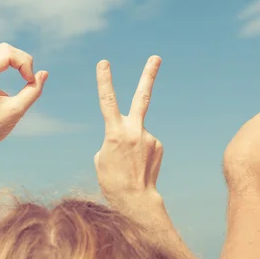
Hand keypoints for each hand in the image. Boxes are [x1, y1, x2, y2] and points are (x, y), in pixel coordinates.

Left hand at [0, 43, 47, 150]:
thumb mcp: (17, 110)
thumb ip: (33, 90)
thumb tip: (44, 73)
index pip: (6, 54)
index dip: (24, 64)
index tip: (31, 82)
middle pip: (4, 49)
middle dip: (22, 60)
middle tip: (29, 79)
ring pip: (1, 51)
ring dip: (17, 61)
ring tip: (25, 78)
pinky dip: (11, 65)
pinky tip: (18, 76)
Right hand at [94, 56, 163, 207]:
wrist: (136, 201)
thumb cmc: (112, 180)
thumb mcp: (101, 157)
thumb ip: (111, 138)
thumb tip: (124, 134)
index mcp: (114, 132)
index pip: (107, 100)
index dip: (104, 80)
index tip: (104, 62)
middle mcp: (134, 130)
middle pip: (143, 97)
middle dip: (149, 75)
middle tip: (156, 57)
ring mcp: (149, 137)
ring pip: (137, 131)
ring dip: (132, 144)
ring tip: (130, 164)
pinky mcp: (158, 144)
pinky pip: (145, 142)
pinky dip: (140, 150)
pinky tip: (139, 164)